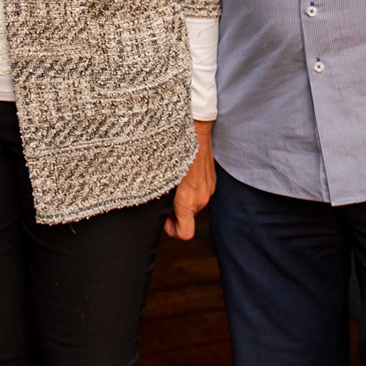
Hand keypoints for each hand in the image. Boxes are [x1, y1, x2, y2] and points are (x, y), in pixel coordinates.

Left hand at [164, 123, 215, 239]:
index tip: (164, 219)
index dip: (172, 231)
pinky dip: (192, 189)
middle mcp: (201, 199)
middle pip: (188, 217)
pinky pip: (201, 192)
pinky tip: (183, 175)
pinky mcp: (212, 180)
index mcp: (188, 202)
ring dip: (183, 199)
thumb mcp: (161, 176)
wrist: (196, 132)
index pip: (185, 233)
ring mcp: (209, 189)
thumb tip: (154, 203)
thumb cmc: (175, 152)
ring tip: (172, 183)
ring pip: (194, 204)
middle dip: (175, 211)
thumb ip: (161, 195)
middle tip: (163, 196)